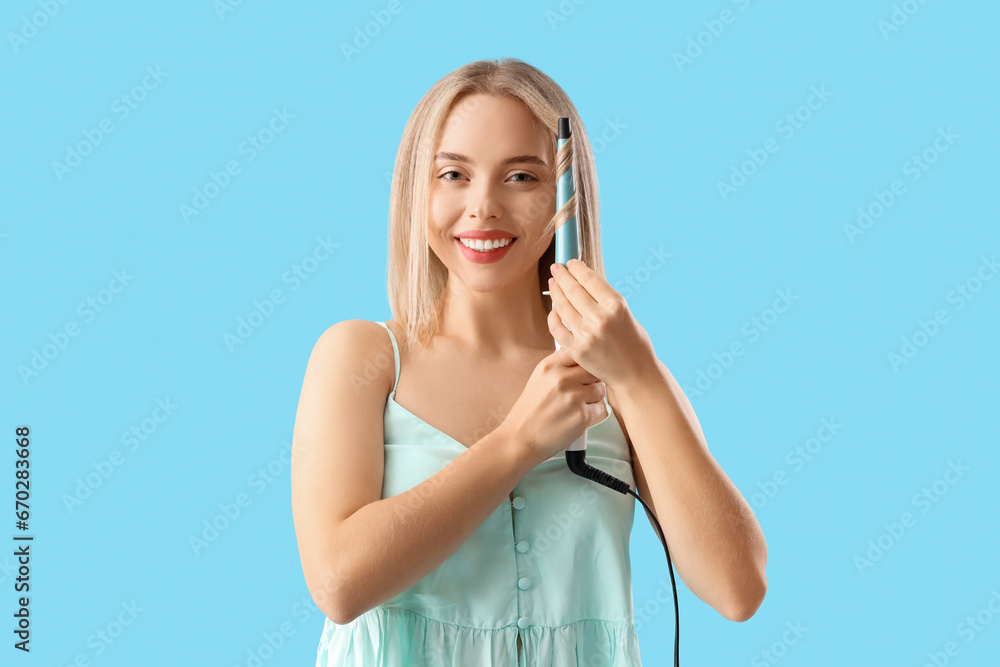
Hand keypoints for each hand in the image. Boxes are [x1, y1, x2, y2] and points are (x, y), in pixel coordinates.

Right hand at [501, 347, 607, 464]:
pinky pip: (600, 408)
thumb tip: (584, 356)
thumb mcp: (539, 378)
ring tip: (578, 406)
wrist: (521, 438)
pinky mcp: (582, 416)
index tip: (580, 372)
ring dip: (594, 398)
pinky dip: (593, 414)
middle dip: (591, 381)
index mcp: (549, 366)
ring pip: (600, 390)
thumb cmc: (531, 409)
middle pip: (593, 370)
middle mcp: (561, 379)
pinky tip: (577, 418)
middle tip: (581, 391)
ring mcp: (573, 397)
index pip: (578, 352)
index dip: (583, 362)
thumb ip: (560, 366)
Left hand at [547, 258, 654, 386]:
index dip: (577, 269)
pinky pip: (557, 328)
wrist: (635, 374)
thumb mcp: (625, 314)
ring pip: (563, 306)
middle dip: (562, 276)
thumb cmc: (633, 342)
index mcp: (616, 306)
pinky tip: (554, 308)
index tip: (571, 263)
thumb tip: (582, 281)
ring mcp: (586, 334)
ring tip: (553, 283)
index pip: (589, 280)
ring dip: (555, 292)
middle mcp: (600, 318)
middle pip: (573, 290)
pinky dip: (553, 316)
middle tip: (556, 268)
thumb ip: (605, 300)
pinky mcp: (576, 349)